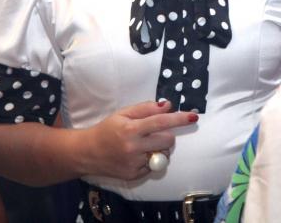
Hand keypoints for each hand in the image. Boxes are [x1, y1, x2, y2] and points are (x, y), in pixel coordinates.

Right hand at [81, 101, 197, 180]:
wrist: (87, 153)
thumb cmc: (107, 129)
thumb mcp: (122, 113)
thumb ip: (145, 109)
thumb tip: (167, 105)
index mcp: (130, 129)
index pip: (160, 122)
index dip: (179, 119)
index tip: (193, 116)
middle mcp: (133, 147)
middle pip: (167, 141)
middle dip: (167, 135)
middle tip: (155, 133)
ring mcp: (134, 163)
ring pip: (163, 155)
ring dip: (159, 148)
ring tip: (143, 145)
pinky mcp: (134, 175)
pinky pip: (154, 166)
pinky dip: (150, 160)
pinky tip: (137, 156)